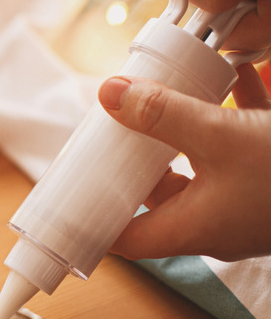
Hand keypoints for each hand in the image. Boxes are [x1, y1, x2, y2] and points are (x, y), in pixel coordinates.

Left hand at [97, 66, 270, 260]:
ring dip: (184, 134)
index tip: (71, 200)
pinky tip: (237, 78)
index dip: (95, 222)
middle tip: (114, 129)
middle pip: (161, 195)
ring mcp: (247, 204)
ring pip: (203, 167)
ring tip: (163, 99)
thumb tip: (108, 93)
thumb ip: (161, 114)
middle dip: (137, 160)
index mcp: (193, 228)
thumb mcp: (220, 136)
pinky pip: (241, 149)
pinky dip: (233, 117)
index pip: (128, 240)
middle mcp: (217, 222)